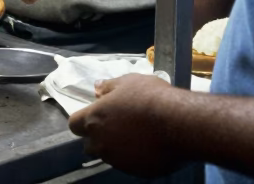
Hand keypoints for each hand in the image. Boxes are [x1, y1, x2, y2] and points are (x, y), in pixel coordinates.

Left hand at [69, 74, 187, 177]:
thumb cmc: (151, 98)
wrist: (180, 123)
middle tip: (117, 126)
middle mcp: (101, 144)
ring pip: (109, 156)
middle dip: (99, 137)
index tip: (96, 116)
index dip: (83, 120)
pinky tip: (148, 147)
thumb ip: (108, 86)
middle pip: (90, 144)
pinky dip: (134, 157)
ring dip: (116, 148)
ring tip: (136, 136)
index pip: (74, 125)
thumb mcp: (128, 82)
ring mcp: (118, 160)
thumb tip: (97, 88)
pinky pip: (129, 165)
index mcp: (94, 120)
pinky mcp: (135, 172)